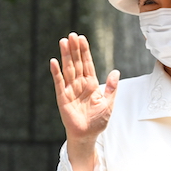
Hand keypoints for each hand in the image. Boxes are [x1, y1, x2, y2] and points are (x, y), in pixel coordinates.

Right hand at [49, 32, 119, 170]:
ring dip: (66, 56)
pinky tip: (54, 61)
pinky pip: (59, 83)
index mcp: (91, 85)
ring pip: (68, 69)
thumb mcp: (108, 104)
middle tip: (72, 35)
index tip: (82, 38)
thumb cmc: (97, 121)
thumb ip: (111, 88)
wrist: (88, 135)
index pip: (87, 64)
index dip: (85, 51)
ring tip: (64, 41)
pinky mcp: (62, 98)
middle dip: (75, 49)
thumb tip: (116, 72)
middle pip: (77, 63)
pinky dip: (56, 72)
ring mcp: (70, 90)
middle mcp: (79, 85)